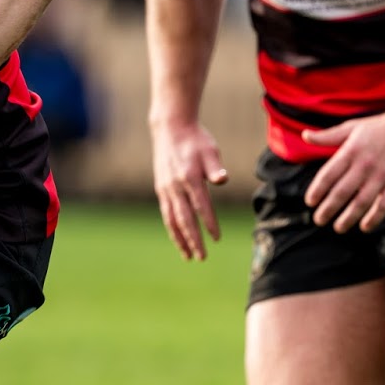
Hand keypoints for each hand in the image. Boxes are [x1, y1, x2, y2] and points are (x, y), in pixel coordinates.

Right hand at [151, 121, 227, 260]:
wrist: (170, 128)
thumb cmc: (195, 140)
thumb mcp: (210, 150)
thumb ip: (215, 168)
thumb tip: (223, 179)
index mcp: (189, 177)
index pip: (201, 206)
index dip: (209, 223)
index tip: (217, 239)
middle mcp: (174, 185)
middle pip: (184, 218)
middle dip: (193, 240)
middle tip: (202, 257)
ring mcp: (165, 188)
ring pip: (171, 219)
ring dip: (180, 239)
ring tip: (188, 256)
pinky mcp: (161, 188)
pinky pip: (166, 213)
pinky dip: (172, 228)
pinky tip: (179, 239)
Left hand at [302, 111, 384, 232]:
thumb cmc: (378, 127)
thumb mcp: (350, 128)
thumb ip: (327, 136)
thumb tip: (305, 135)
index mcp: (350, 151)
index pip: (328, 175)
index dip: (317, 190)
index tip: (310, 202)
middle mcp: (364, 165)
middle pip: (342, 192)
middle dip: (328, 208)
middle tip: (318, 220)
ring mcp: (381, 175)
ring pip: (361, 202)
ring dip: (348, 217)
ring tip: (338, 228)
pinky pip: (384, 205)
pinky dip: (374, 218)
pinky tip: (365, 227)